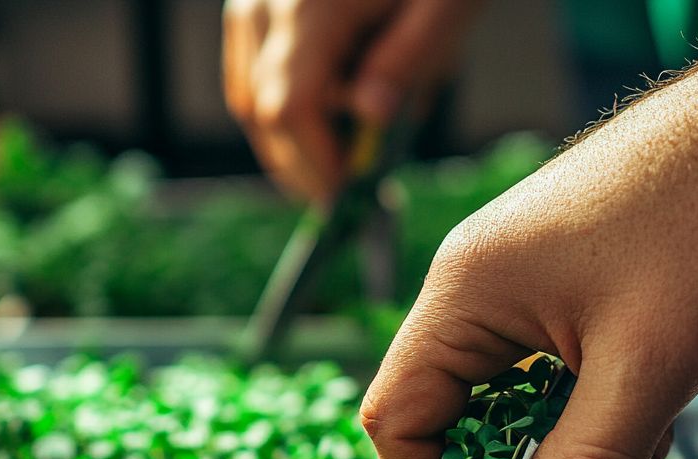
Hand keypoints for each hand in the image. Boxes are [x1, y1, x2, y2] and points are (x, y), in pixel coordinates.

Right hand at [222, 0, 478, 202]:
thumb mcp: (447, 8)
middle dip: (304, 165)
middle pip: (264, 111)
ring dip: (291, 141)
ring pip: (250, 98)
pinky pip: (250, 73)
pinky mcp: (252, 1)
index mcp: (312, 4)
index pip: (292, 107)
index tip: (348, 200)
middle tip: (347, 196)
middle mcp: (266, 0)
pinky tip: (327, 120)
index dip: (317, 165)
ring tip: (343, 157)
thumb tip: (372, 115)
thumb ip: (410, 60)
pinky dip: (282, 108)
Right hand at [360, 68, 697, 458]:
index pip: (395, 415)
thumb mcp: (652, 367)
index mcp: (466, 295)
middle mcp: (479, 286)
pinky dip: (600, 399)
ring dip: (576, 433)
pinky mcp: (568, 282)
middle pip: (458, 412)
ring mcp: (525, 282)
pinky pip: (556, 369)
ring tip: (654, 415)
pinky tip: (659, 385)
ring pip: (517, 398)